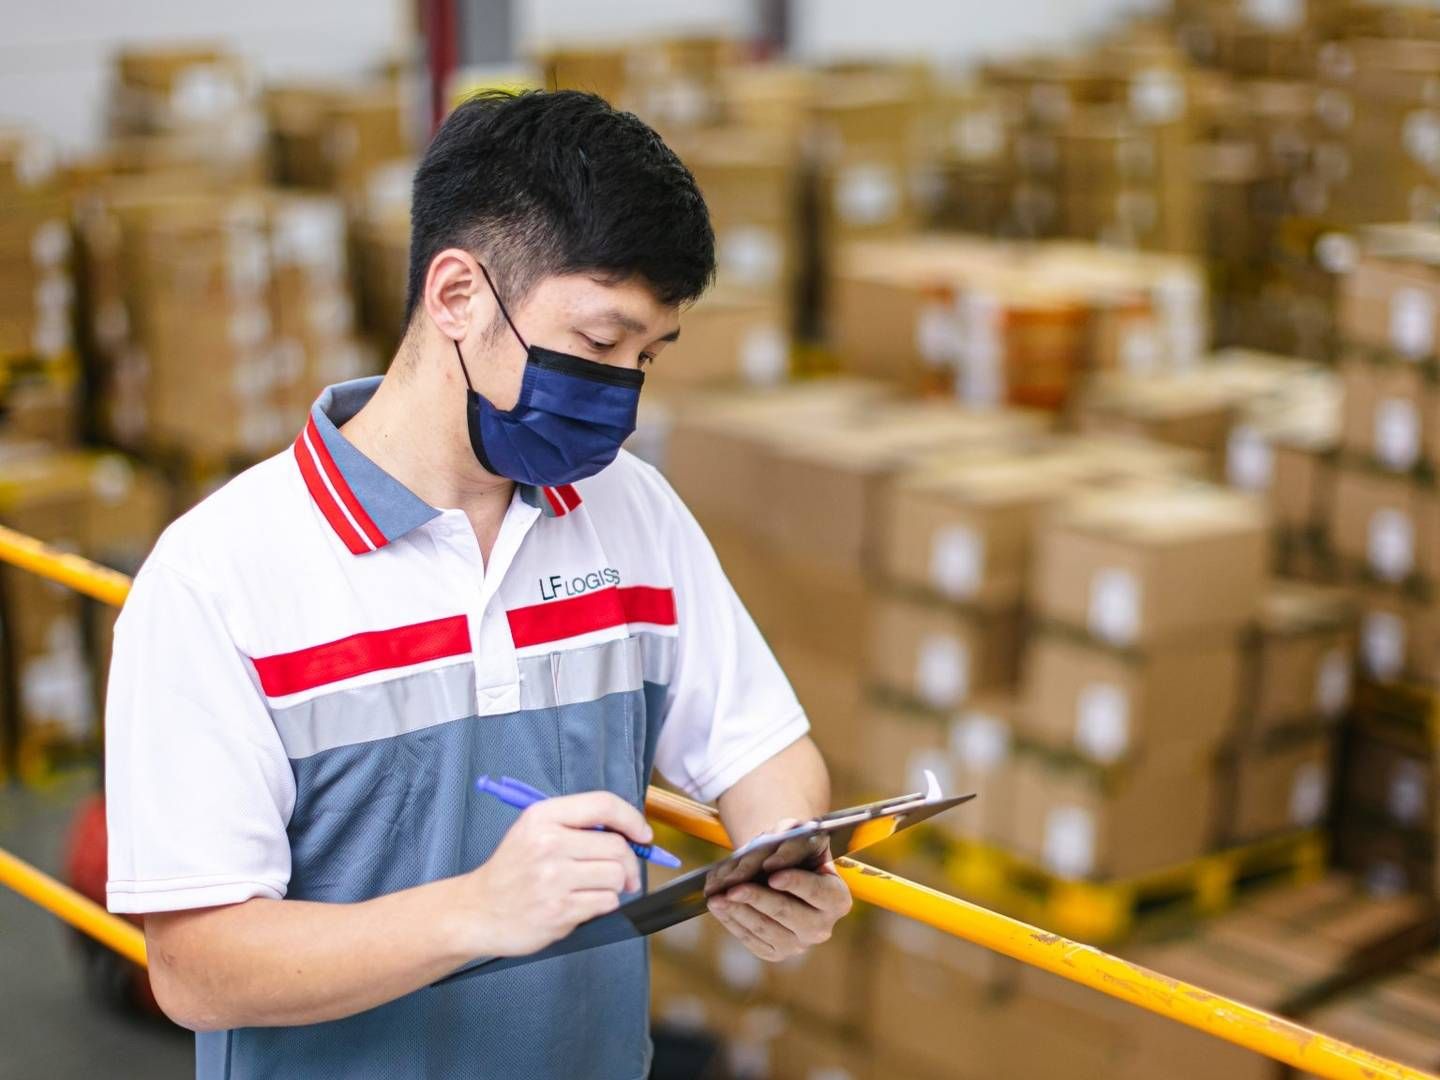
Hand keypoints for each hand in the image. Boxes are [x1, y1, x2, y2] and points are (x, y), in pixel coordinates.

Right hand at [459, 791, 647, 957]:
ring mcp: (553, 879)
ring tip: (594, 889)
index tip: (643, 835)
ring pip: (617, 877)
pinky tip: (582, 903)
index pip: (603, 805)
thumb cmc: (512, 870)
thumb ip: (576, 825)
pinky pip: (606, 903)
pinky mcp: (559, 911)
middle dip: (630, 863)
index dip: (632, 818)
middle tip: (625, 874)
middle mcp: (548, 844)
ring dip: (615, 886)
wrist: (477, 911)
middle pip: (617, 847)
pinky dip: (603, 905)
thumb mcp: (533, 830)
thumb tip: (629, 833)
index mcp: (543, 817)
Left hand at [706, 818, 852, 961]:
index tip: (772, 875)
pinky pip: (751, 940)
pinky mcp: (776, 953)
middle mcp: (822, 927)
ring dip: (738, 912)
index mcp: (837, 899)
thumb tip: (775, 848)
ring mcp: (799, 944)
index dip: (795, 883)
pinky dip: (732, 922)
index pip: (817, 891)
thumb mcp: (802, 841)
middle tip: (733, 888)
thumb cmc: (796, 856)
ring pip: (765, 928)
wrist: (786, 878)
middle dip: (758, 899)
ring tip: (717, 898)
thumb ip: (793, 839)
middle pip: (787, 913)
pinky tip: (719, 907)